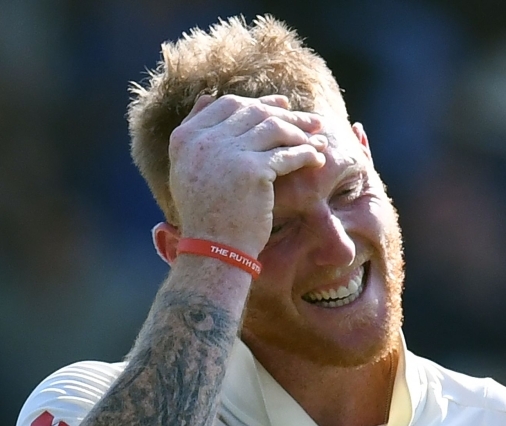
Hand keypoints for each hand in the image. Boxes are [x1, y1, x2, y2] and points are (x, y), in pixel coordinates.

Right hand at [168, 94, 326, 255]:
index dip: (258, 102)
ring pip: (274, 128)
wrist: (214, 250)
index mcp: (186, 137)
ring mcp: (228, 152)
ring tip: (319, 138)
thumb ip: (195, 133)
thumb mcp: (186, 170)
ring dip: (301, 132)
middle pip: (253, 113)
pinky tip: (318, 159)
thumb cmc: (206, 216)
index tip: (282, 105)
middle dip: (286, 114)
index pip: (227, 105)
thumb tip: (208, 96)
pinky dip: (306, 154)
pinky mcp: (253, 170)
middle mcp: (204, 140)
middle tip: (311, 121)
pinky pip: (287, 154)